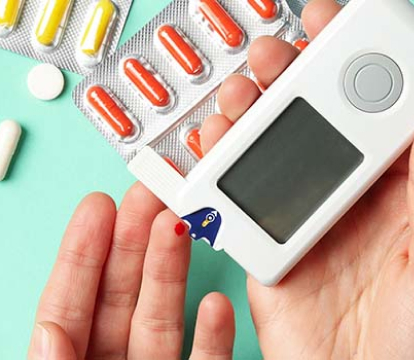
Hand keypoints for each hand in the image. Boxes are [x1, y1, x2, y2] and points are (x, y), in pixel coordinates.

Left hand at [27, 183, 234, 359]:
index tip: (97, 206)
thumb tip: (49, 333)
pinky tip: (216, 302)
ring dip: (174, 267)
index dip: (83, 250)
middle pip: (122, 292)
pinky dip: (215, 333)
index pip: (71, 301)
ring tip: (180, 225)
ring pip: (164, 314)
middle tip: (148, 196)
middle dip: (135, 238)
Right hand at [200, 0, 413, 357]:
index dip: (355, 61)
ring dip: (249, 115)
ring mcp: (302, 213)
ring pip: (270, 148)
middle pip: (314, 118)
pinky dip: (217, 165)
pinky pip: (236, 195)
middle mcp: (346, 191)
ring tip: (237, 95)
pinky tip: (211, 142)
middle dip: (290, 77)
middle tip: (275, 53)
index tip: (336, 23)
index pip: (375, 107)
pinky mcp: (266, 240)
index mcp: (398, 186)